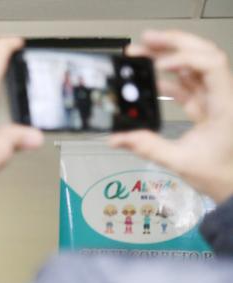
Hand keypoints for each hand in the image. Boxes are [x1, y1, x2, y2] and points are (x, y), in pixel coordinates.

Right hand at [109, 30, 232, 202]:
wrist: (231, 184)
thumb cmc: (217, 173)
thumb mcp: (180, 161)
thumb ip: (147, 147)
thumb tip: (117, 138)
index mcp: (224, 104)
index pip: (210, 65)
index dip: (185, 58)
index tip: (160, 65)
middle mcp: (221, 95)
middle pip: (201, 55)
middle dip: (173, 44)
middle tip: (145, 40)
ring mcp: (212, 99)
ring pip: (191, 66)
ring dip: (167, 55)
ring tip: (140, 51)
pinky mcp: (203, 106)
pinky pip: (184, 84)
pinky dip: (165, 77)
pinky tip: (146, 77)